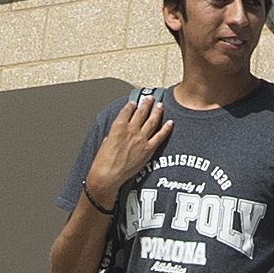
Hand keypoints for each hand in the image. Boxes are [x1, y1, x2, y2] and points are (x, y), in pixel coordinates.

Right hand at [78, 91, 171, 211]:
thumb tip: (117, 135)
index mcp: (118, 126)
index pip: (127, 111)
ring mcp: (141, 139)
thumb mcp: (105, 142)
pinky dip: (166, 128)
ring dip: (157, 111)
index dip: (132, 105)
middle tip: (150, 98)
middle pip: (141, 112)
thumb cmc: (103, 161)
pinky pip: (160, 136)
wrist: (108, 174)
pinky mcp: (148, 149)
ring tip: (160, 105)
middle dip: (147, 103)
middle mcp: (131, 130)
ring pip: (152, 121)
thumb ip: (113, 135)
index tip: (135, 102)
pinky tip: (170, 123)